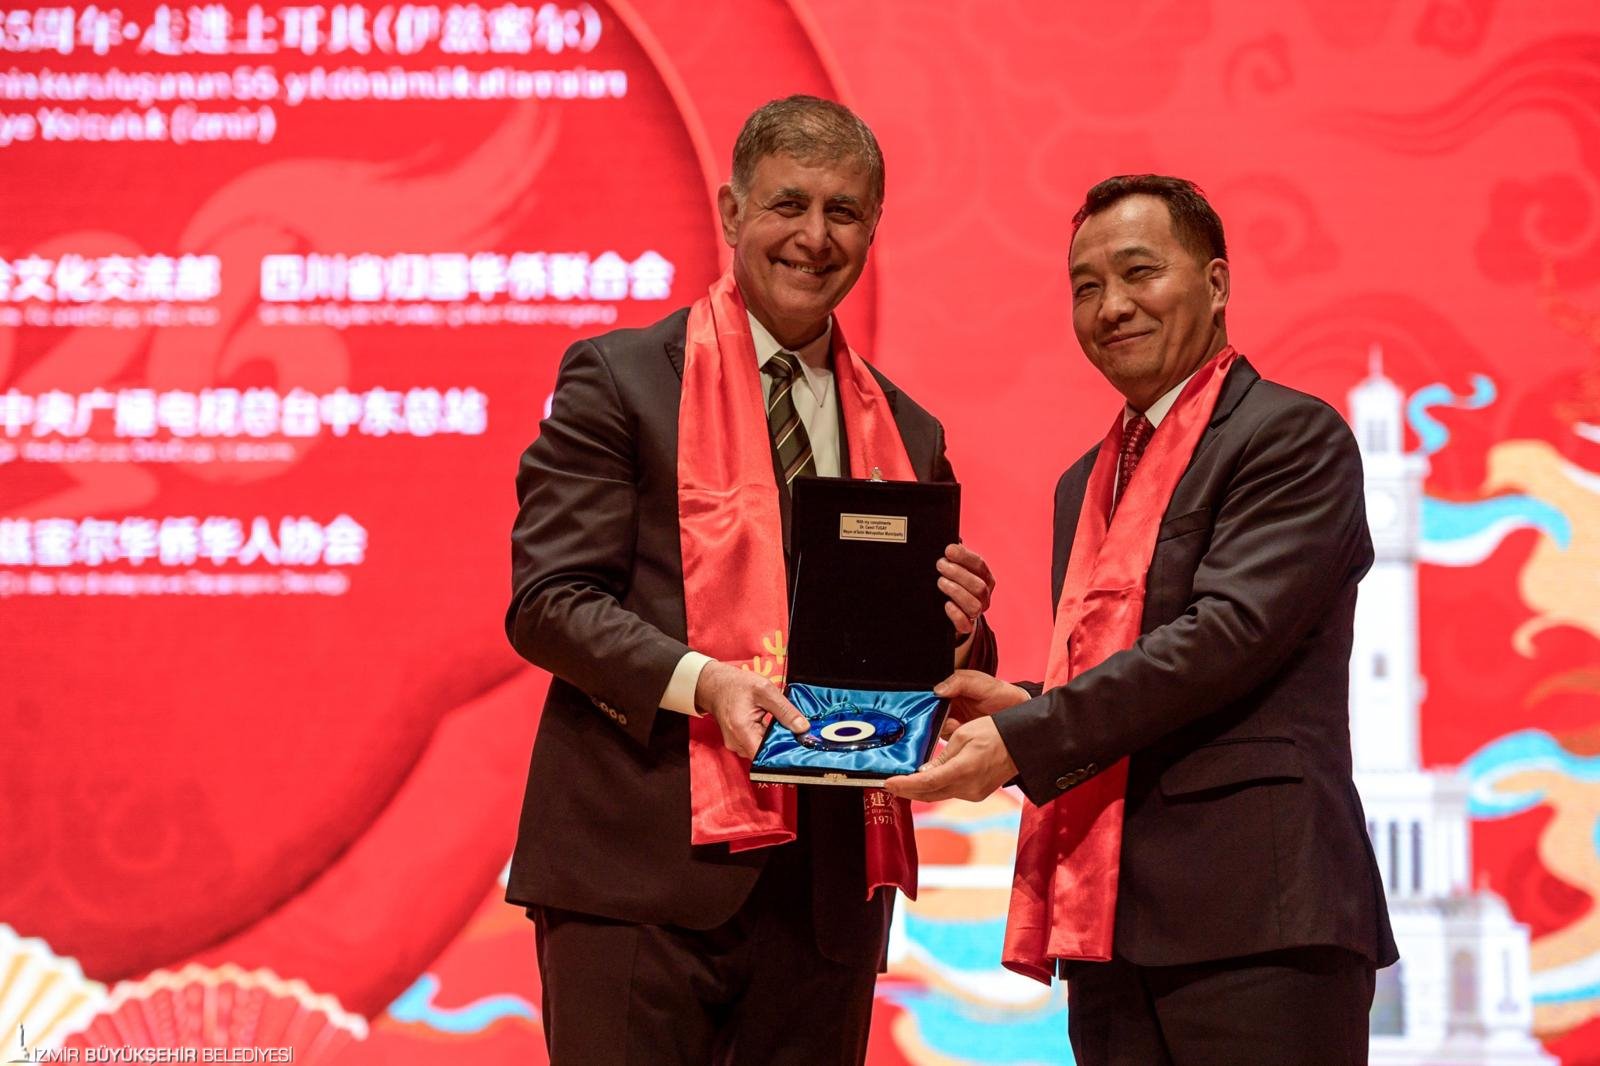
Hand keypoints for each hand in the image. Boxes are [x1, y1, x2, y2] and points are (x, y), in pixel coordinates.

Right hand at [694, 660, 808, 759]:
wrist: (715, 684)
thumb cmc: (736, 685)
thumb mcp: (765, 690)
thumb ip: (785, 710)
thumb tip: (802, 728)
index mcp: (742, 730)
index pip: (765, 756)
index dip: (783, 754)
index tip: (797, 747)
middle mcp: (736, 742)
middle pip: (764, 754)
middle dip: (781, 745)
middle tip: (795, 733)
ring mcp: (735, 744)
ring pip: (761, 750)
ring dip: (773, 741)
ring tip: (781, 726)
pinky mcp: (737, 741)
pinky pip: (755, 745)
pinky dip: (765, 737)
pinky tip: (771, 726)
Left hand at [884, 717, 1018, 802]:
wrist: (1021, 744)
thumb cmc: (994, 733)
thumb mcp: (963, 736)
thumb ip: (942, 756)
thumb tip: (924, 773)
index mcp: (964, 769)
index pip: (926, 782)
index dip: (904, 785)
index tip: (888, 783)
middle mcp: (968, 787)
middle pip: (929, 794)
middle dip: (907, 790)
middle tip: (889, 784)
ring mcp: (973, 793)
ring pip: (939, 795)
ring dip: (920, 790)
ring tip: (902, 782)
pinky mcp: (976, 794)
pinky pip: (950, 792)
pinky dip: (935, 788)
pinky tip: (925, 781)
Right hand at [935, 669, 1030, 738]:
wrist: (1017, 711)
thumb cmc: (1000, 693)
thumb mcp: (980, 682)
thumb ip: (959, 682)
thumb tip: (938, 690)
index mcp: (949, 689)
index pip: (928, 696)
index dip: (924, 702)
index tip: (929, 707)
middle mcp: (947, 706)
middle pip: (928, 714)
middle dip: (931, 718)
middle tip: (944, 717)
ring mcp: (951, 722)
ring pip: (935, 728)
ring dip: (942, 728)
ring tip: (956, 725)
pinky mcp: (957, 737)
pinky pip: (947, 741)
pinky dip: (950, 739)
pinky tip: (960, 734)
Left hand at [938, 544, 993, 640]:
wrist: (952, 613)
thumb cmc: (953, 583)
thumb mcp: (956, 568)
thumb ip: (954, 556)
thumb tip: (951, 539)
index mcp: (985, 577)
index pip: (979, 564)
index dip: (964, 556)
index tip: (948, 550)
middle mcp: (985, 595)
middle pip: (978, 585)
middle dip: (958, 573)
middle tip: (940, 565)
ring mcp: (977, 612)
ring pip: (974, 604)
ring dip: (956, 591)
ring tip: (940, 582)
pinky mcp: (966, 626)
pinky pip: (965, 624)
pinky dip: (956, 614)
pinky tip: (946, 604)